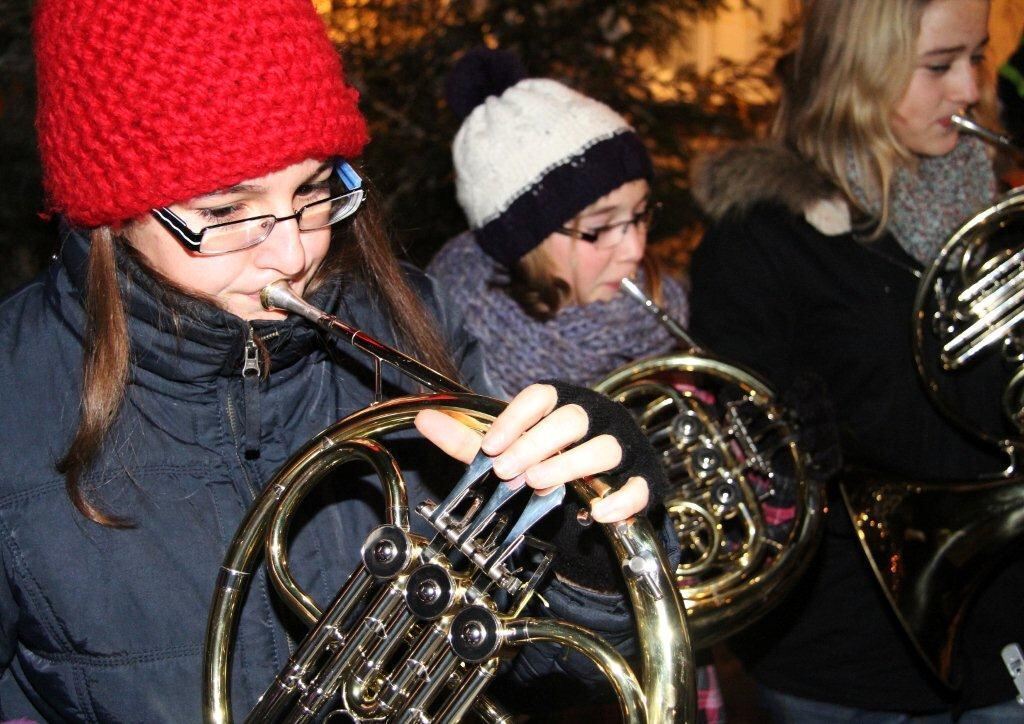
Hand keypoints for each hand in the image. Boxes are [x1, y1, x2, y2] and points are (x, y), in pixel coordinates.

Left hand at [414, 382, 648, 522]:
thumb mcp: (508, 451)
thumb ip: (468, 439)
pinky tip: (596, 514)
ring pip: (604, 448)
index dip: (515, 418)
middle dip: (536, 443)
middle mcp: (596, 418)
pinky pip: (639, 485)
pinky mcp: (644, 477)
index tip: (490, 445)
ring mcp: (623, 446)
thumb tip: (424, 419)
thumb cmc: (549, 461)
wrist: (598, 493)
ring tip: (539, 484)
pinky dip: (620, 499)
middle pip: (571, 418)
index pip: (542, 395)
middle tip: (506, 470)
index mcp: (562, 403)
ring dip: (570, 466)